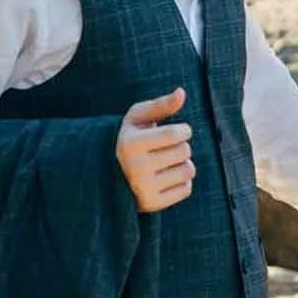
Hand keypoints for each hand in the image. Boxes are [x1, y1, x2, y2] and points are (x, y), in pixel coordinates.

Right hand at [116, 88, 195, 213]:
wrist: (109, 174)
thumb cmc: (129, 139)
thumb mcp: (137, 118)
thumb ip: (160, 105)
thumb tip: (181, 92)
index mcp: (130, 144)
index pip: (176, 134)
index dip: (184, 130)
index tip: (179, 131)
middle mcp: (136, 168)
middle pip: (184, 151)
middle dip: (181, 146)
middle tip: (167, 148)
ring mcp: (144, 189)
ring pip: (188, 170)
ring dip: (183, 164)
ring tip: (167, 162)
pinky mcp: (153, 204)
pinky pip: (186, 189)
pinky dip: (182, 181)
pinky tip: (166, 178)